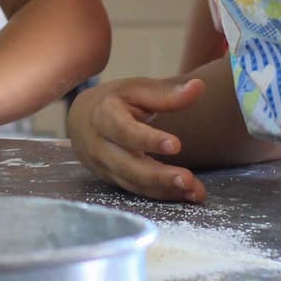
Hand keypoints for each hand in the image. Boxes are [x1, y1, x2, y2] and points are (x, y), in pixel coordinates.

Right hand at [66, 77, 206, 202]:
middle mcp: (100, 145)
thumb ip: (166, 94)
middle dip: (159, 176)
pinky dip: (163, 194)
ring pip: (135, 183)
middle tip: (188, 179)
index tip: (176, 145)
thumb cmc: (115, 101)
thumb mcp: (136, 90)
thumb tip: (199, 86)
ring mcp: (104, 166)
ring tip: (195, 192)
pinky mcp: (112, 180)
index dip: (149, 140)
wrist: (82, 119)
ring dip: (166, 190)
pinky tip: (187, 194)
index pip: (125, 131)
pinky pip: (138, 191)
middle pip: (129, 166)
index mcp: (104, 116)